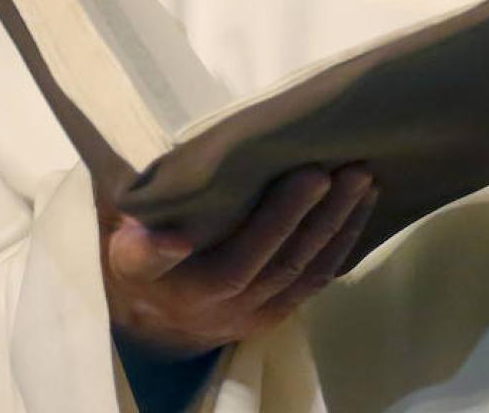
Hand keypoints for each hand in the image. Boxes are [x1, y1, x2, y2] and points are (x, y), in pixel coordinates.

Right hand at [102, 163, 376, 359]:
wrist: (156, 321)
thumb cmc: (141, 267)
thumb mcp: (124, 256)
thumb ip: (141, 248)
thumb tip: (172, 240)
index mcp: (193, 290)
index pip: (241, 260)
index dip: (278, 221)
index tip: (310, 175)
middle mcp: (232, 308)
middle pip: (286, 262)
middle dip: (321, 213)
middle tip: (347, 167)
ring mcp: (261, 312)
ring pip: (309, 270)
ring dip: (340, 224)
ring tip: (364, 180)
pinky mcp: (280, 310)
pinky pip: (318, 280)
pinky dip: (343, 242)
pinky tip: (361, 207)